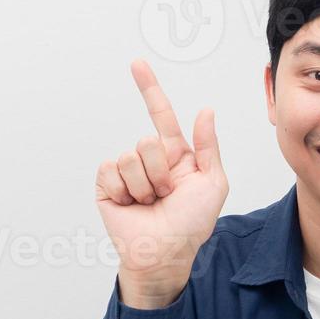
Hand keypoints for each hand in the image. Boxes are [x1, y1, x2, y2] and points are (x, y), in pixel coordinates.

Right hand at [95, 59, 228, 308]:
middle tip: (166, 195)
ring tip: (150, 203)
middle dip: (161, 170)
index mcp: (174, 155)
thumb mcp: (213, 184)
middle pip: (147, 140)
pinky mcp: (106, 185)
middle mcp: (149, 160)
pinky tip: (131, 205)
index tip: (137, 65)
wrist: (164, 254)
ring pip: (130, 156)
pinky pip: (111, 170)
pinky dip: (124, 190)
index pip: (161, 115)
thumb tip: (205, 110)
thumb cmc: (191, 224)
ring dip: (145, 185)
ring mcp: (126, 172)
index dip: (149, 89)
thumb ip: (209, 146)